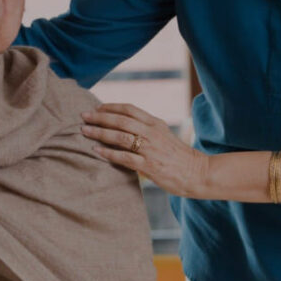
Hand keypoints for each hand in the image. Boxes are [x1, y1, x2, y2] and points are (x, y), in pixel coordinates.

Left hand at [81, 103, 208, 196]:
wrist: (197, 173)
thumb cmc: (177, 156)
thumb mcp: (163, 135)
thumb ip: (146, 129)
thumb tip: (123, 125)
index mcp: (155, 123)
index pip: (129, 109)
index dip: (111, 107)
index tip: (96, 108)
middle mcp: (152, 133)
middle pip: (121, 120)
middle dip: (100, 117)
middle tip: (83, 116)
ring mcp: (151, 149)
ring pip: (120, 136)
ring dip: (100, 133)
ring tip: (85, 131)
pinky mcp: (149, 166)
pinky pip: (124, 157)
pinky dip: (108, 153)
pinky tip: (96, 151)